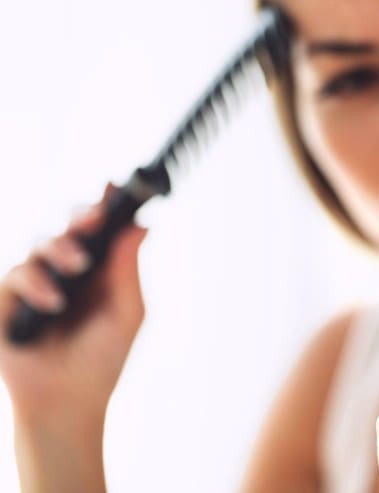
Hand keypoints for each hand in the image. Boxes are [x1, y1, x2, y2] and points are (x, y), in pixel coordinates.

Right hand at [0, 183, 147, 423]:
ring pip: (39, 243)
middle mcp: (67, 272)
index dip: (105, 206)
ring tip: (76, 268)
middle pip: (68, 227)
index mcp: (100, 271)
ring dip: (59, 249)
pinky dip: (34, 283)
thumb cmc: (102, 360)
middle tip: (93, 218)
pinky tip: (52, 302)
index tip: (115, 186)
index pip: (101, 231)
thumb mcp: (126, 314)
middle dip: (80, 216)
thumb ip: (127, 270)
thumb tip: (142, 227)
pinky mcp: (8, 301)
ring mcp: (37, 284)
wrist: (68, 403)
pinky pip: (14, 274)